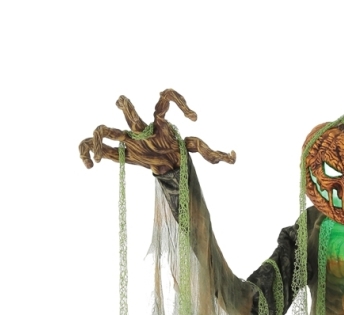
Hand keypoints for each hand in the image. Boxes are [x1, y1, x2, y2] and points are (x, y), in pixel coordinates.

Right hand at [79, 89, 235, 174]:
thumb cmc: (178, 150)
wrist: (164, 158)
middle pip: (129, 110)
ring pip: (107, 128)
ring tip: (99, 154)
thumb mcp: (196, 149)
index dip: (179, 101)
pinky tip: (89, 165)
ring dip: (100, 137)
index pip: (165, 100)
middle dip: (126, 108)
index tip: (195, 117)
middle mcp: (141, 127)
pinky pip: (95, 144)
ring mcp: (127, 138)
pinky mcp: (119, 150)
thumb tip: (235, 156)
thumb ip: (215, 153)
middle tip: (122, 108)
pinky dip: (87, 150)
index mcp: (160, 122)